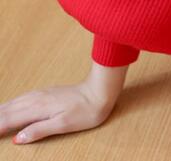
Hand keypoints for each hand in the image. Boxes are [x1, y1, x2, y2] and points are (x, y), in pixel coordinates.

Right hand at [0, 61, 129, 144]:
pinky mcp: (47, 91)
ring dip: (1, 110)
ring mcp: (42, 93)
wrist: (100, 91)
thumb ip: (39, 130)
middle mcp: (37, 98)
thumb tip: (17, 138)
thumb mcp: (63, 125)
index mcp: (38, 108)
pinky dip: (11, 103)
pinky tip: (10, 105)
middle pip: (9, 109)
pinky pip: (23, 97)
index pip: (9, 119)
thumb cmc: (85, 110)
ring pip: (15, 102)